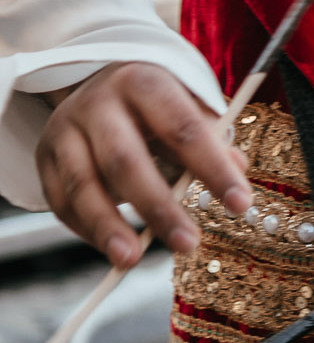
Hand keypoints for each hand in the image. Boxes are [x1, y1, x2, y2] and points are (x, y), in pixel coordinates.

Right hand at [36, 62, 250, 267]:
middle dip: (157, 206)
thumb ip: (210, 138)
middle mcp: (99, 103)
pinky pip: (61, 202)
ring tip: (131, 260)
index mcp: (145, 82)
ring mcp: (65, 129)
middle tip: (187, 245)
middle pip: (125, 159)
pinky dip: (86, 230)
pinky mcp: (44, 158)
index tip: (241, 205)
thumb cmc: (153, 105)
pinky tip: (112, 249)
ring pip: (82, 184)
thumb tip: (237, 170)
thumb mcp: (186, 107)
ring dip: (108, 227)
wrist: (96, 82)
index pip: (183, 127)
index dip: (212, 167)